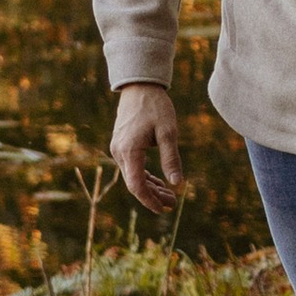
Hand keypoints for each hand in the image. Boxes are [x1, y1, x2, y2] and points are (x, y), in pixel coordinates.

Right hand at [111, 84, 182, 213]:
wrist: (139, 86)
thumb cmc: (156, 107)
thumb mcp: (168, 132)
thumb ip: (171, 158)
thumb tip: (177, 183)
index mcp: (129, 151)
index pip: (136, 185)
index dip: (149, 200)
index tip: (163, 209)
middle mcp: (119, 152)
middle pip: (135, 183)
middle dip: (153, 196)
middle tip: (173, 203)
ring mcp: (118, 149)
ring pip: (133, 176)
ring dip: (150, 187)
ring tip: (169, 195)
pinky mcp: (121, 145)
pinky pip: (132, 167)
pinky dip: (145, 176)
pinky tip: (158, 182)